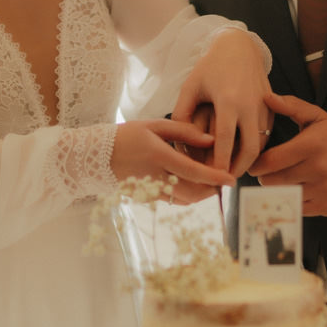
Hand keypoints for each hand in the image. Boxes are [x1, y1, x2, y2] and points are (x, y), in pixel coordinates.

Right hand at [111, 119, 235, 204]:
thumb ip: (184, 131)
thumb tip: (211, 139)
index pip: (194, 171)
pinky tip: (191, 184)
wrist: (95, 157)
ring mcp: (151, 190)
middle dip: (212, 190)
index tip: (231, 180)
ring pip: (185, 200)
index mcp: (159, 155)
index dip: (215, 177)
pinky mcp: (147, 197)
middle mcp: (156, 176)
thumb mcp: (154, 125)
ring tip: (210, 183)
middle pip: (193, 192)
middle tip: (223, 181)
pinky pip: (173, 200)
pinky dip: (187, 195)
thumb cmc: (126, 135)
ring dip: (202, 194)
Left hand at [171, 31, 271, 176]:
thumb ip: (182, 112)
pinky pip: (266, 134)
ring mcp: (263, 107)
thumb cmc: (211, 67)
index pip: (225, 140)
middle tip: (227, 181)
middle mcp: (249, 106)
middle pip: (250, 148)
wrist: (240, 47)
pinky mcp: (272, 107)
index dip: (220, 162)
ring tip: (234, 171)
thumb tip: (177, 140)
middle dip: (239, 169)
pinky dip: (257, 148)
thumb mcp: (191, 86)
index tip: (214, 177)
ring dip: (249, 161)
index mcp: (228, 101)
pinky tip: (243, 155)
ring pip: (261, 144)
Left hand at [250, 92, 326, 216]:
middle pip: (273, 181)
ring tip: (282, 180)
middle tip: (268, 172)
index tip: (255, 163)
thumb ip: (291, 106)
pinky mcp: (326, 206)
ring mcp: (323, 190)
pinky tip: (297, 189)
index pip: (271, 161)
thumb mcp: (317, 116)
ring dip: (278, 189)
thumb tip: (267, 97)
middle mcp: (318, 169)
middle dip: (265, 177)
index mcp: (312, 145)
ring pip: (284, 196)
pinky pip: (297, 208)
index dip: (257, 164)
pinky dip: (293, 200)